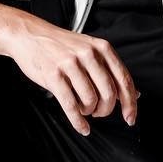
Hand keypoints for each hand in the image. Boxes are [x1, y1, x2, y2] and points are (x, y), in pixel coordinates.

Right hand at [1, 18, 137, 135]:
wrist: (28, 34)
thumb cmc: (59, 44)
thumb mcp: (89, 49)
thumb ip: (111, 70)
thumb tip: (134, 93)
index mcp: (101, 48)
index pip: (123, 80)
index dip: (129, 104)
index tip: (129, 118)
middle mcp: (88, 54)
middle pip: (109, 94)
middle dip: (105, 110)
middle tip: (98, 112)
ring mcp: (70, 64)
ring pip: (90, 100)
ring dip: (88, 111)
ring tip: (82, 108)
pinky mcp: (54, 75)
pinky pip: (71, 105)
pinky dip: (78, 121)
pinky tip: (81, 126)